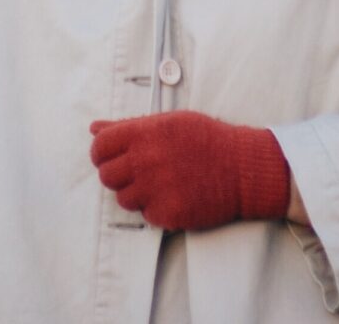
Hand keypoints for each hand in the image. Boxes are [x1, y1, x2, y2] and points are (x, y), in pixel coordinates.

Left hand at [89, 111, 294, 230]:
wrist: (244, 169)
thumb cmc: (206, 140)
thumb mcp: (168, 122)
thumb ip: (128, 126)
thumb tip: (94, 128)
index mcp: (144, 133)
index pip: (99, 147)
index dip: (102, 153)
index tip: (111, 157)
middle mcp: (146, 160)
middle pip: (106, 176)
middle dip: (117, 175)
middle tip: (137, 173)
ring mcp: (157, 188)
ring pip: (123, 198)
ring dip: (136, 194)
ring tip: (159, 184)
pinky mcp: (169, 213)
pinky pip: (145, 215)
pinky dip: (156, 209)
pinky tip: (173, 196)